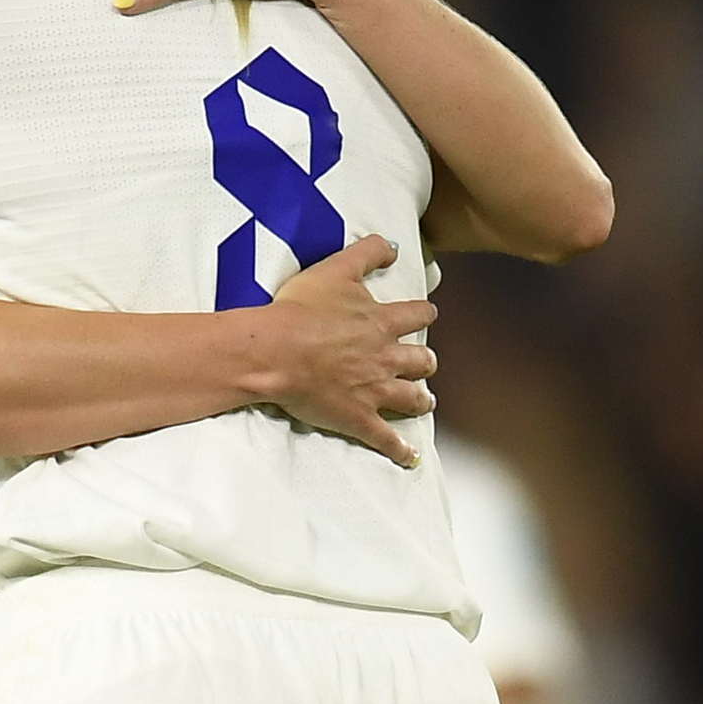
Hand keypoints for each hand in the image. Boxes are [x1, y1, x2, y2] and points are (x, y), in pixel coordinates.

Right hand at [227, 237, 434, 465]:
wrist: (277, 350)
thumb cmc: (301, 309)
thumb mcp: (335, 269)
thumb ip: (367, 253)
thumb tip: (393, 246)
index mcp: (382, 322)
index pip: (418, 315)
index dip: (423, 315)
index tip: (425, 316)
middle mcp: (386, 357)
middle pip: (422, 360)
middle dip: (424, 362)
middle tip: (423, 363)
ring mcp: (375, 390)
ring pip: (413, 398)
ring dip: (421, 400)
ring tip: (425, 402)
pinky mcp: (358, 418)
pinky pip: (386, 439)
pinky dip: (400, 450)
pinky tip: (410, 457)